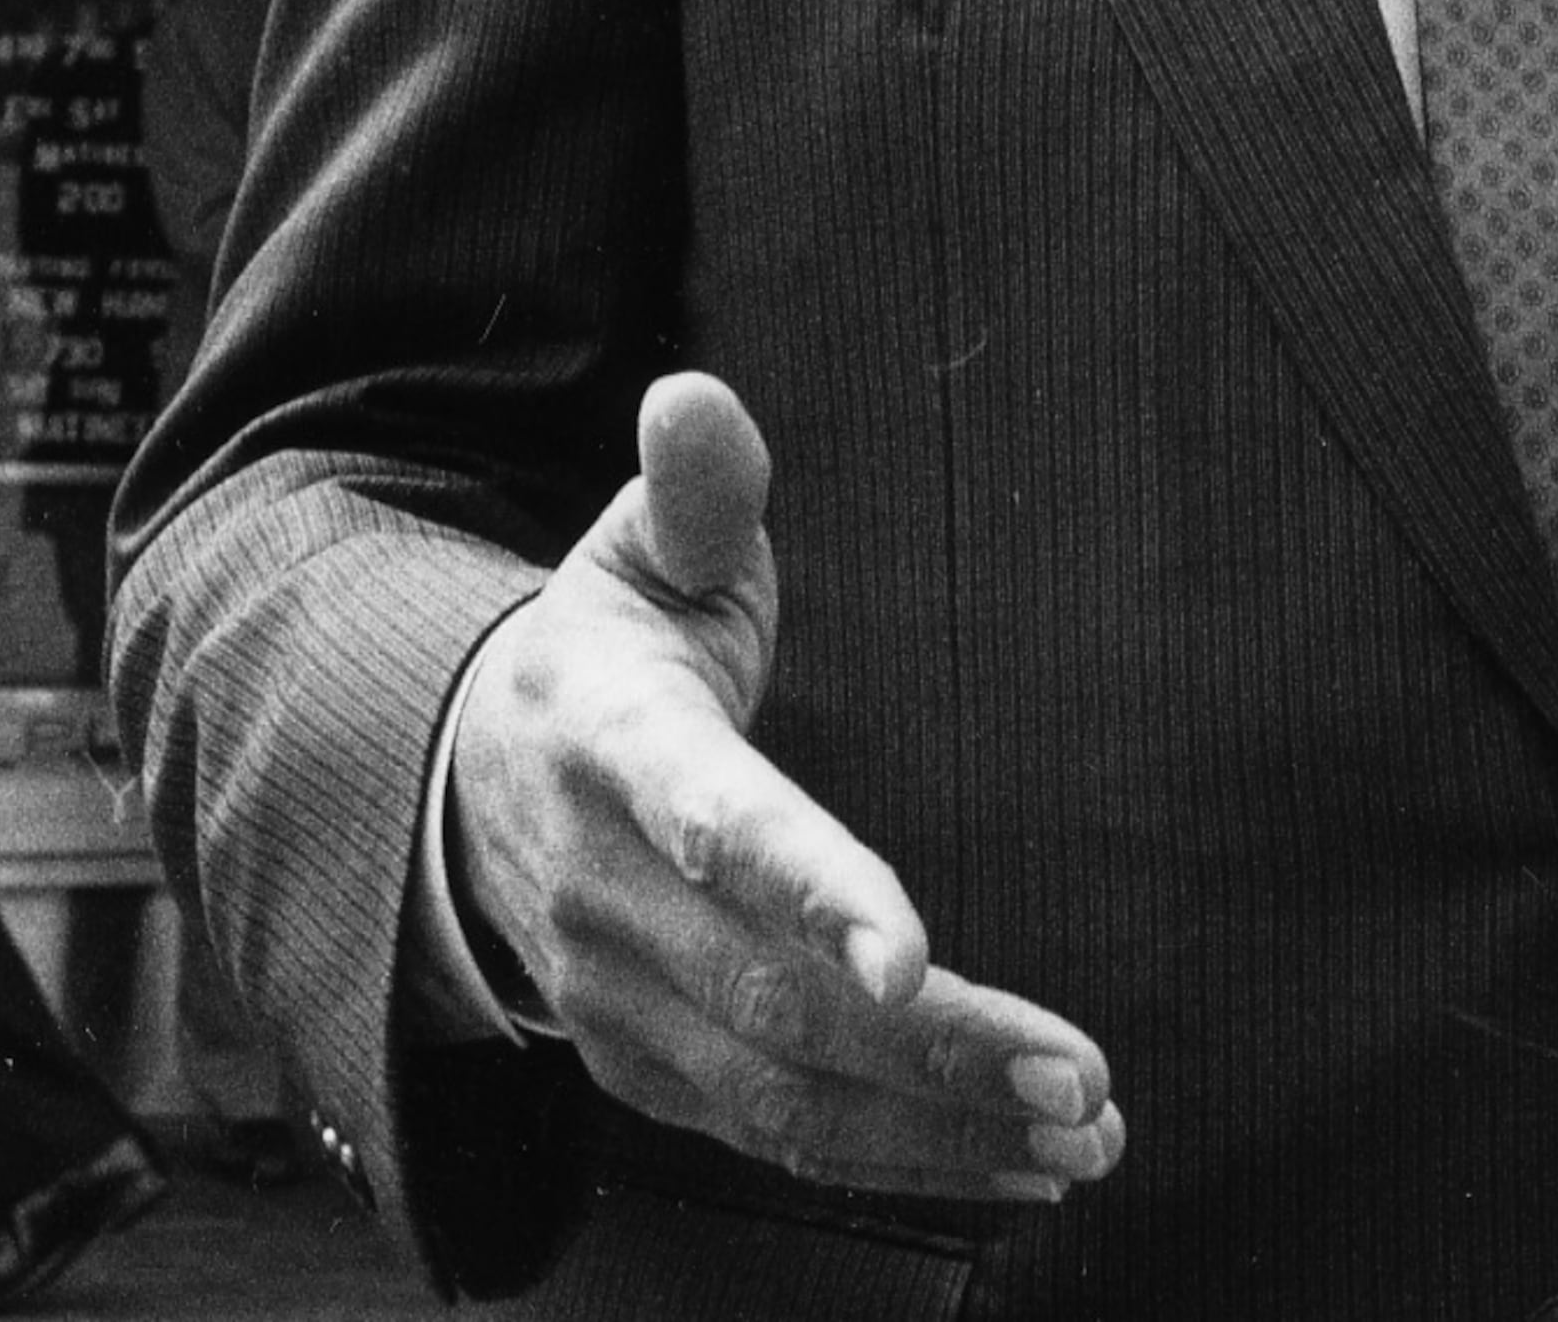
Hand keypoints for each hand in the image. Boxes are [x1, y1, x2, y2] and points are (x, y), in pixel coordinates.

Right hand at [445, 372, 1122, 1210]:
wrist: (471, 789)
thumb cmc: (608, 650)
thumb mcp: (638, 549)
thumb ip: (694, 485)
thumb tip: (694, 396)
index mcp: (611, 744)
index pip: (714, 823)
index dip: (808, 888)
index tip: (906, 951)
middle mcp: (609, 896)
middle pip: (775, 995)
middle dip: (934, 1046)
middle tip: (1082, 1077)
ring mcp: (622, 1002)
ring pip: (786, 1093)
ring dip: (939, 1125)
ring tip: (1085, 1134)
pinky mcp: (647, 1072)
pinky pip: (778, 1139)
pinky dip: (900, 1161)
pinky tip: (1013, 1161)